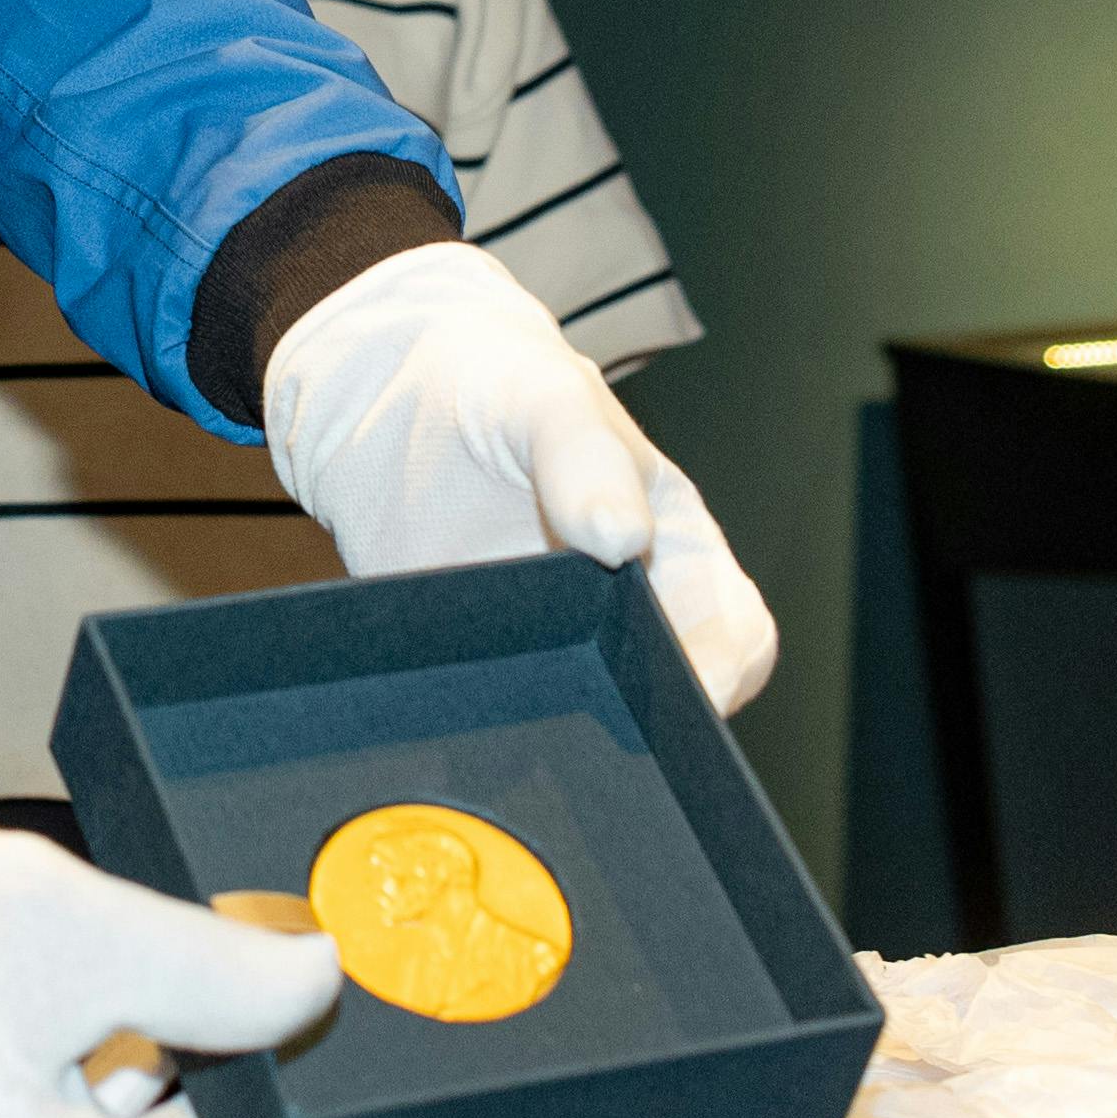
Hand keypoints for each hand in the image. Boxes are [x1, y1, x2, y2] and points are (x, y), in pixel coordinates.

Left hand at [263, 243, 778, 709]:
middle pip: (661, 702)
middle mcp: (623, 616)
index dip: (724, 672)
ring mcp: (549, 653)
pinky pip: (491, 723)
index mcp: (678, 549)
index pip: (737, 637)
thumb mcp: (545, 393)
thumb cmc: (497, 384)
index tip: (680, 692)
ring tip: (514, 707)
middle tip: (585, 707)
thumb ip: (585, 452)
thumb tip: (625, 539)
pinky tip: (449, 713)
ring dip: (555, 733)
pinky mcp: (476, 674)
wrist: (379, 402)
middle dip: (637, 722)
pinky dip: (476, 730)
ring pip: (579, 727)